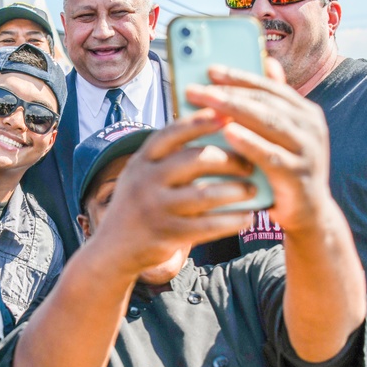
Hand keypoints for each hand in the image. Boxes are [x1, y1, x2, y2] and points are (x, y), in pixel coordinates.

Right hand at [88, 111, 256, 276]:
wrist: (113, 250)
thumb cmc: (139, 205)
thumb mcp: (141, 175)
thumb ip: (168, 157)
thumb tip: (212, 134)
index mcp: (141, 161)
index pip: (172, 133)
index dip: (201, 122)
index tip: (227, 116)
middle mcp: (145, 182)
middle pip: (195, 160)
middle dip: (229, 159)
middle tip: (249, 164)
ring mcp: (155, 209)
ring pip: (205, 195)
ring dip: (236, 191)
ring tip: (252, 189)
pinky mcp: (167, 235)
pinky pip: (208, 226)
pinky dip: (231, 221)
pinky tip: (247, 217)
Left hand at [184, 57, 334, 233]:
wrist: (308, 214)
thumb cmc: (286, 170)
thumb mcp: (280, 136)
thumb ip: (272, 103)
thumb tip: (267, 61)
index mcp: (305, 112)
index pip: (269, 87)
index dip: (239, 76)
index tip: (210, 70)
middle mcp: (311, 127)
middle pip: (265, 102)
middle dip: (230, 92)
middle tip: (199, 88)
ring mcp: (308, 151)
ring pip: (269, 123)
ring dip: (236, 110)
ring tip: (208, 101)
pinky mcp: (299, 175)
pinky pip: (271, 155)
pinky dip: (249, 142)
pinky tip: (228, 132)